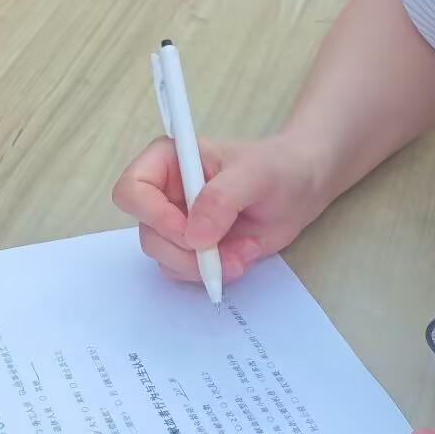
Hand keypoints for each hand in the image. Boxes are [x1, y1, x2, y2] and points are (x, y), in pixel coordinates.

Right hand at [112, 131, 334, 282]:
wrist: (302, 188)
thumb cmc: (278, 168)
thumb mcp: (255, 174)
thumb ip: (221, 199)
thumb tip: (194, 237)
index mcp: (168, 161)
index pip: (132, 190)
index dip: (153, 216)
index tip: (190, 231)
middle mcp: (165, 193)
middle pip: (147, 233)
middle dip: (185, 251)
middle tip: (222, 252)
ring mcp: (178, 223)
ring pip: (164, 258)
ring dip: (203, 265)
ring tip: (243, 252)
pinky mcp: (194, 248)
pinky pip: (185, 272)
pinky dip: (214, 273)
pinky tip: (241, 257)